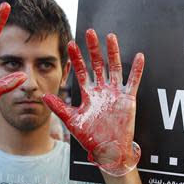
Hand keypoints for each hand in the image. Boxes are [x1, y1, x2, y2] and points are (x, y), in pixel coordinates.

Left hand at [43, 29, 143, 175]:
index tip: (71, 44)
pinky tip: (139, 56)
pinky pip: (133, 81)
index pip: (82, 72)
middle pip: (98, 64)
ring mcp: (115, 93)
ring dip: (113, 53)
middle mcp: (102, 90)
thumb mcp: (72, 121)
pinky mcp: (128, 99)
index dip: (77, 59)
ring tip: (111, 37)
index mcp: (89, 94)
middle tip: (90, 32)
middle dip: (94, 49)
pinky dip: (137, 70)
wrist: (108, 150)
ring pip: (115, 68)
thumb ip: (59, 108)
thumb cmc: (91, 137)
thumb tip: (44, 96)